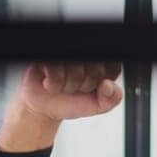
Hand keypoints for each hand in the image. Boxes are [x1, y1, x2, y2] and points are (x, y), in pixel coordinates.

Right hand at [0, 62, 123, 152]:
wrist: (43, 106)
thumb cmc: (72, 101)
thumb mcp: (98, 105)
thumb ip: (112, 98)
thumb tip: (108, 85)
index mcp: (103, 61)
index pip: (112, 69)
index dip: (102, 85)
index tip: (93, 89)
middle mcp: (85, 52)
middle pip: (94, 70)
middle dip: (83, 87)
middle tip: (75, 88)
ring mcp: (65, 51)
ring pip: (75, 70)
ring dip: (67, 86)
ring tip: (62, 86)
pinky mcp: (46, 53)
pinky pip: (55, 70)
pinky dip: (54, 84)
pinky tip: (50, 83)